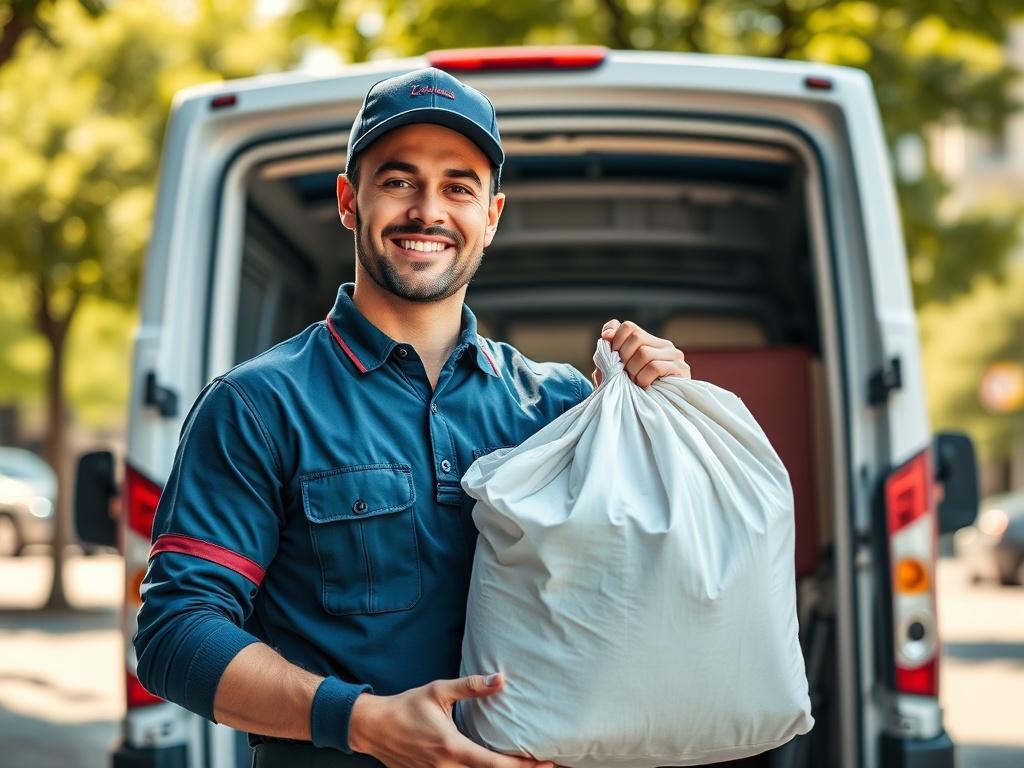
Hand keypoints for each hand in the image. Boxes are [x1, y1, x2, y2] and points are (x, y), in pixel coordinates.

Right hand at [348, 672, 555, 767]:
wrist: (373, 727)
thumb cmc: (407, 706)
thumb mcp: (439, 691)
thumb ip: (471, 686)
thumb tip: (501, 679)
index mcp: (452, 748)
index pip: (494, 764)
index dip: (523, 767)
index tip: (545, 764)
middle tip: (544, 766)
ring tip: (522, 766)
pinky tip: (491, 766)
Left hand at [593, 319, 690, 388]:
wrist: (652, 419)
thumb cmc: (631, 396)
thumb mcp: (614, 374)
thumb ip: (608, 353)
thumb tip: (606, 335)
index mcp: (647, 342)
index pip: (628, 326)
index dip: (615, 340)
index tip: (611, 357)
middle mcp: (662, 344)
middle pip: (635, 337)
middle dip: (624, 359)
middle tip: (626, 376)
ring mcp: (674, 355)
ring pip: (644, 353)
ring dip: (634, 372)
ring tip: (636, 384)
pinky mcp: (681, 368)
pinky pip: (654, 367)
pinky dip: (644, 379)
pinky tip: (645, 388)